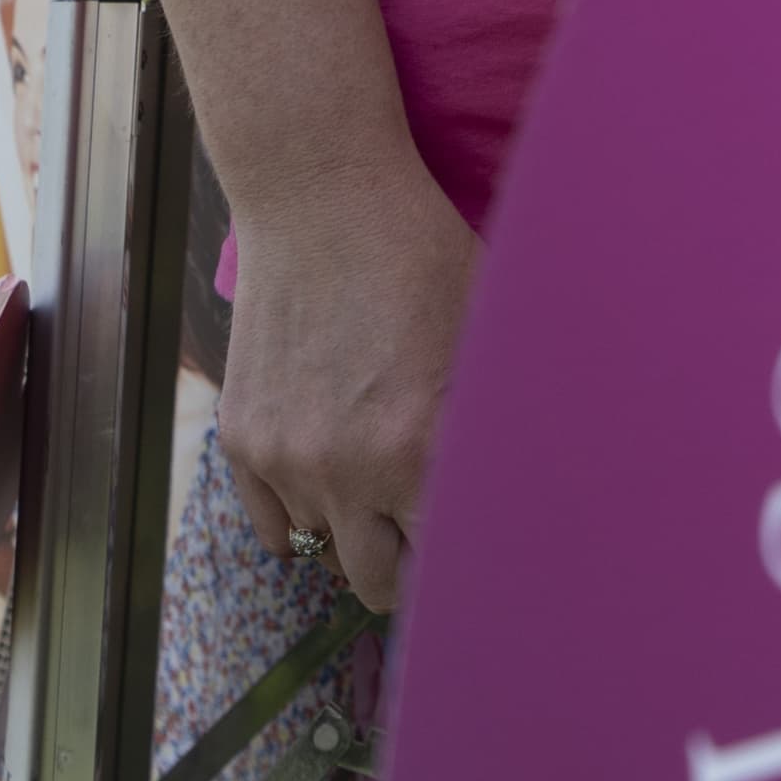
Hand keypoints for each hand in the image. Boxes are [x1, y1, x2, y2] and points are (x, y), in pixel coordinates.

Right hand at [218, 155, 477, 614]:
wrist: (322, 195)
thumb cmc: (421, 254)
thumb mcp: (485, 331)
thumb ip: (496, 422)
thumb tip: (538, 488)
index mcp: (419, 450)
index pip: (447, 564)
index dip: (466, 557)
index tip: (477, 549)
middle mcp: (346, 470)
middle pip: (378, 584)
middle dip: (408, 562)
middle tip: (425, 523)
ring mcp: (285, 458)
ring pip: (323, 548)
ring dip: (352, 527)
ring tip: (376, 472)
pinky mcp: (242, 438)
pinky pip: (270, 524)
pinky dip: (298, 511)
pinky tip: (328, 471)